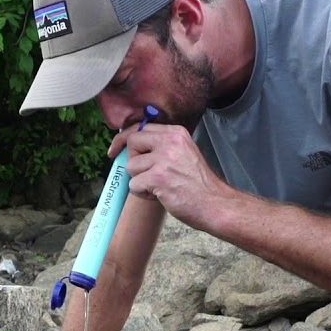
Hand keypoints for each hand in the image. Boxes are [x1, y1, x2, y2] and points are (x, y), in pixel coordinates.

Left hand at [111, 123, 229, 228]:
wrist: (215, 203)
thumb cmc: (199, 184)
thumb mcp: (184, 153)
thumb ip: (162, 146)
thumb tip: (132, 145)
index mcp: (176, 133)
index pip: (140, 127)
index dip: (124, 138)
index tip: (115, 150)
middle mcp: (170, 142)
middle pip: (132, 142)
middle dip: (132, 160)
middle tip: (143, 174)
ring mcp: (164, 159)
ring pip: (131, 166)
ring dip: (140, 181)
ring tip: (159, 187)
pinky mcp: (158, 178)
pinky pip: (134, 184)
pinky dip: (143, 194)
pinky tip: (160, 195)